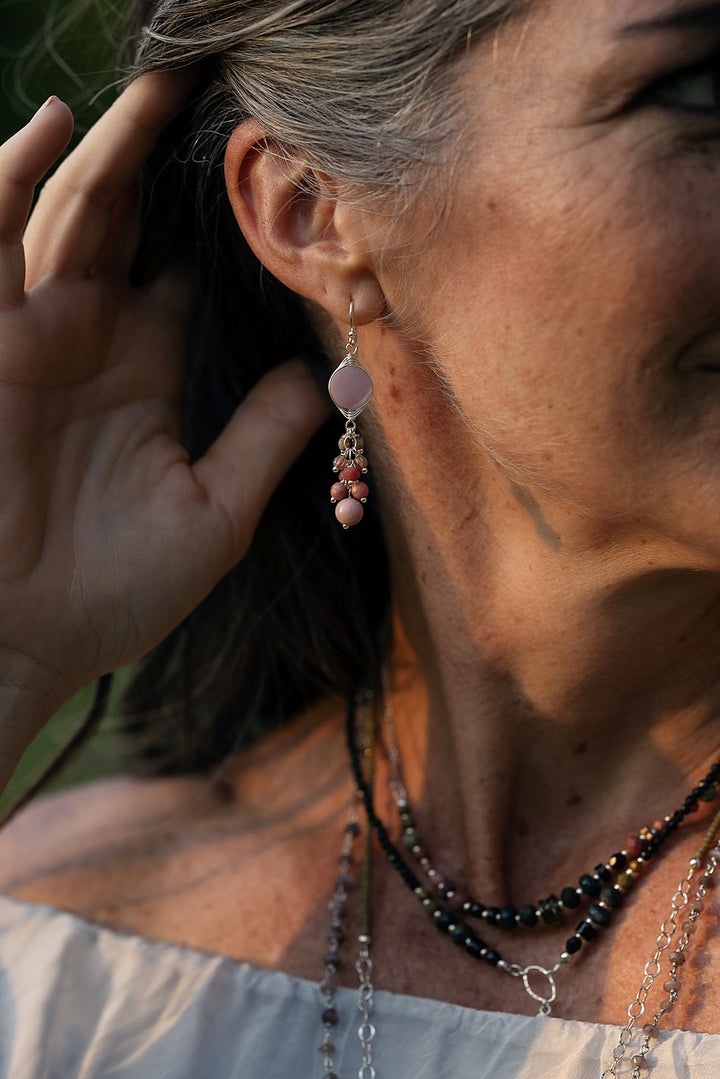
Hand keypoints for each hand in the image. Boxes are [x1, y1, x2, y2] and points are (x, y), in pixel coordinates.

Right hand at [0, 73, 327, 760]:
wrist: (16, 643)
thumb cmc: (111, 595)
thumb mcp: (213, 515)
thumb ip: (265, 440)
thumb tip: (330, 375)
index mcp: (149, 373)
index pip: (190, 274)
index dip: (225, 227)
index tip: (271, 172)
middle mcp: (94, 339)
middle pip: (133, 226)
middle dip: (165, 162)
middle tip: (213, 97)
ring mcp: (36, 332)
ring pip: (72, 214)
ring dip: (108, 150)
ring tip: (156, 89)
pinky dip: (12, 181)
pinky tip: (54, 123)